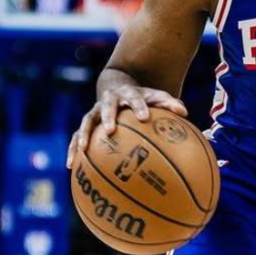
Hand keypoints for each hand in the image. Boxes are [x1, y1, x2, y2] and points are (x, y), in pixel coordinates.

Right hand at [66, 85, 187, 167]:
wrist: (118, 88)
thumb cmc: (143, 98)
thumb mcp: (157, 97)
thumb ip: (170, 104)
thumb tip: (185, 113)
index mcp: (127, 94)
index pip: (134, 98)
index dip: (139, 106)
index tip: (145, 117)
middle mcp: (108, 101)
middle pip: (106, 107)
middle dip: (108, 117)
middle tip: (111, 130)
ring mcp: (94, 112)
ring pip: (86, 122)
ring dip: (83, 134)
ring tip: (82, 150)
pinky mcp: (86, 124)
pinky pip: (75, 136)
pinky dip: (72, 149)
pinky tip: (71, 165)